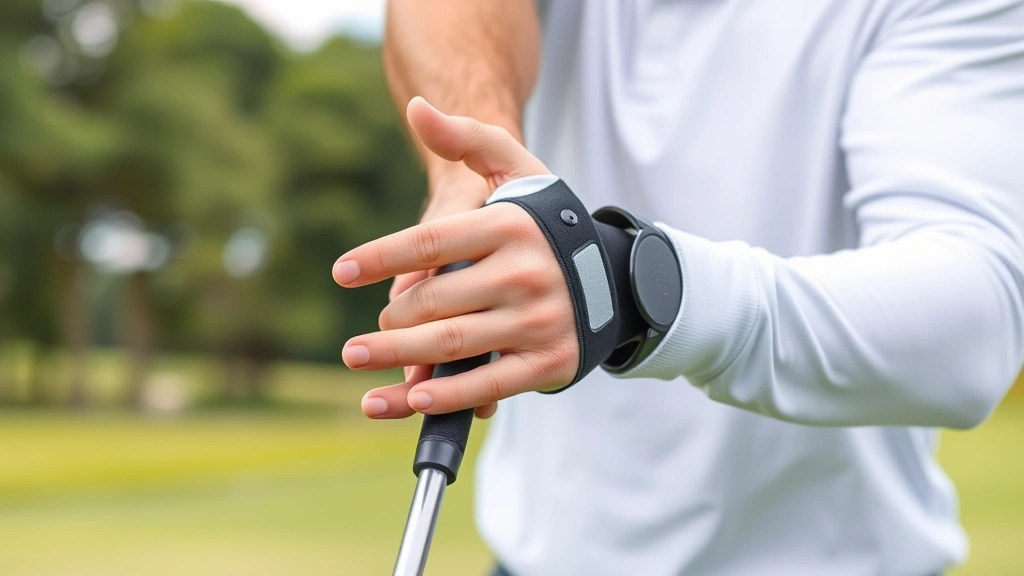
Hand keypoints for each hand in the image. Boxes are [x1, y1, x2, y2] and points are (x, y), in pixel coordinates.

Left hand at [334, 97, 578, 418]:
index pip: (430, 242)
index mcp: (510, 226)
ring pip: (453, 344)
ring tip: (357, 362)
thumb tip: (416, 108)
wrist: (612, 275)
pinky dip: (449, 396)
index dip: (379, 257)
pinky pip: (490, 383)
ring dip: (398, 360)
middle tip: (363, 337)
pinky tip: (412, 399)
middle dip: (389, 322)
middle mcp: (526, 272)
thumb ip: (466, 138)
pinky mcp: (548, 361)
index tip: (341, 273)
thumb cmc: (545, 222)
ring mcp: (539, 320)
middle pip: (435, 301)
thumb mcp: (516, 169)